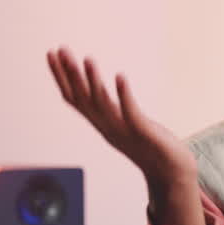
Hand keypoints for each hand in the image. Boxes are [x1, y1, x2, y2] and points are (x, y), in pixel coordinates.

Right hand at [47, 46, 205, 224]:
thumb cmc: (150, 148)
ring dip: (94, 81)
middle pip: (82, 99)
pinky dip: (124, 95)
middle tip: (60, 49)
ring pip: (103, 104)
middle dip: (70, 74)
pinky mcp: (143, 132)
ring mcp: (124, 130)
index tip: (52, 54)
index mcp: (102, 124)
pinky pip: (130, 112)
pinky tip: (120, 77)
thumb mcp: (124, 125)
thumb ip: (111, 111)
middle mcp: (108, 127)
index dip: (61, 77)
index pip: (74, 99)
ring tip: (87, 58)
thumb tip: (98, 93)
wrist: (171, 174)